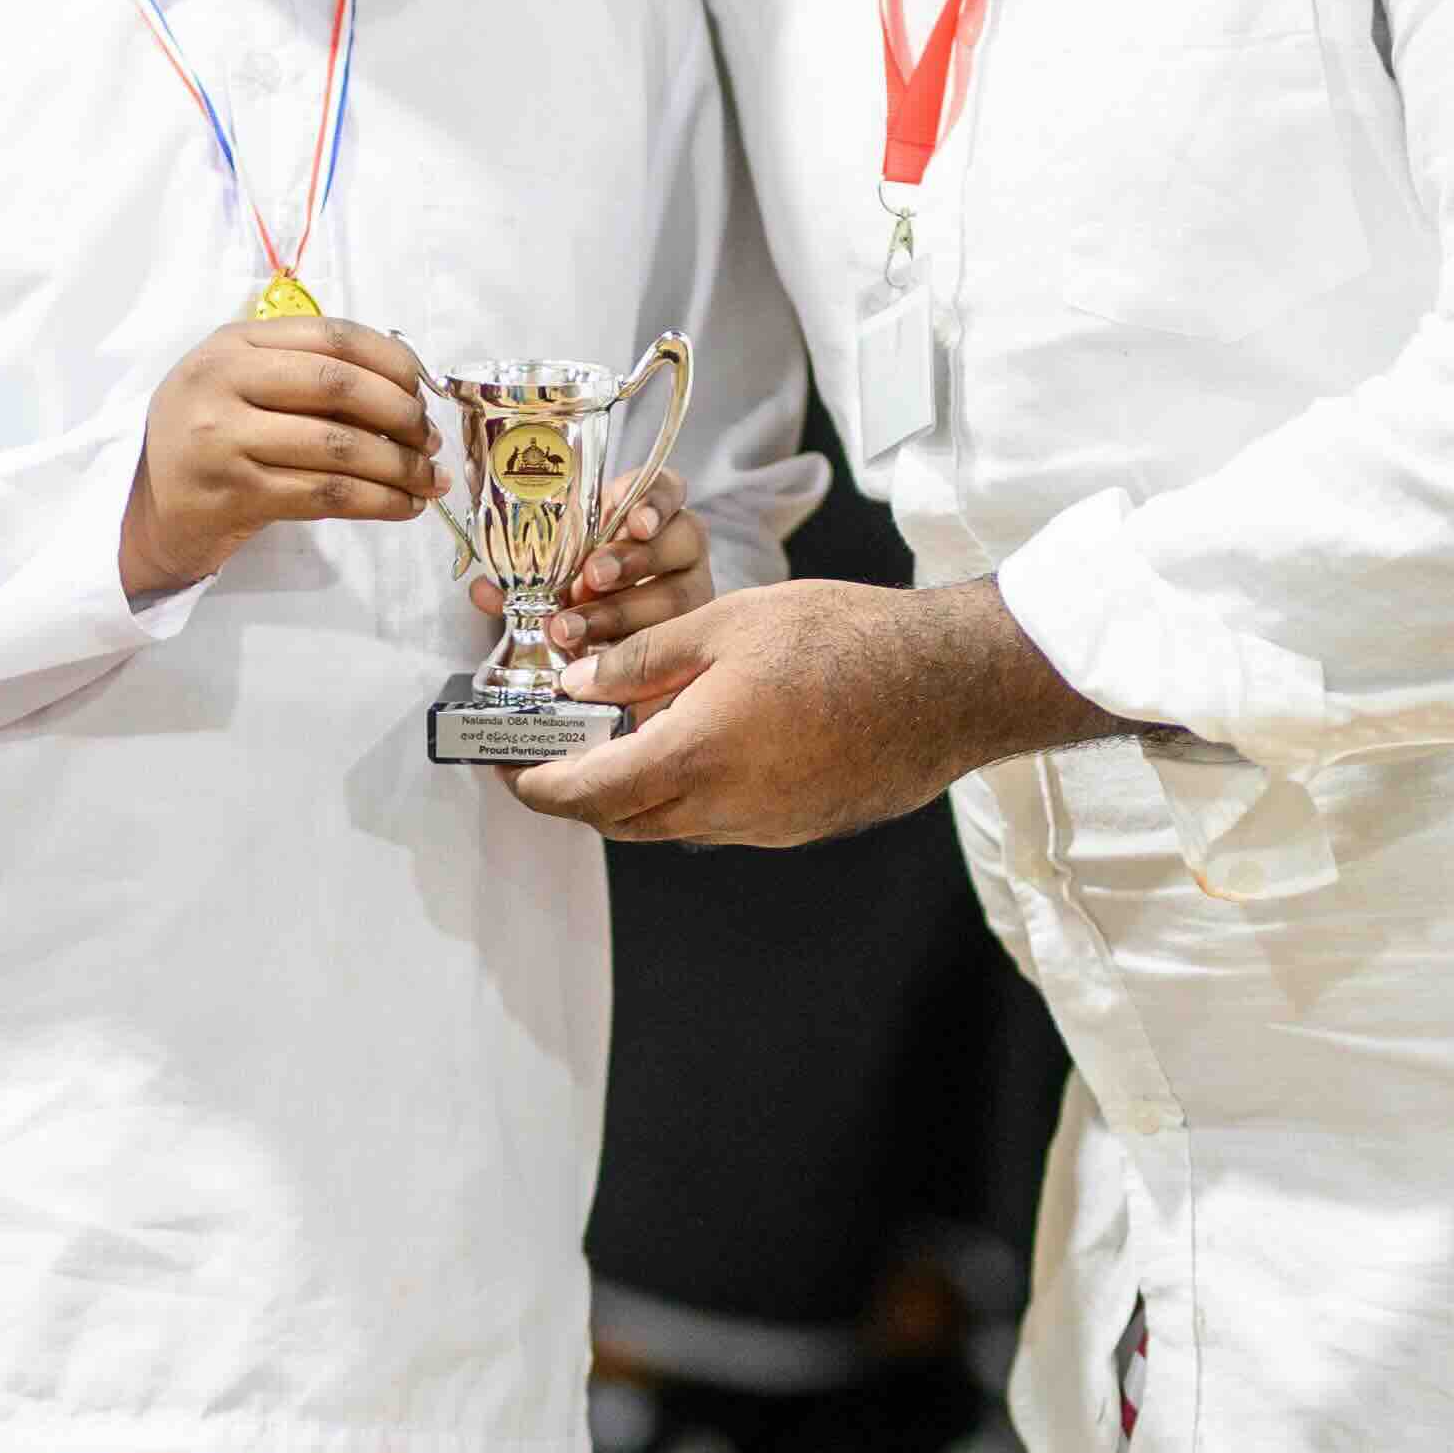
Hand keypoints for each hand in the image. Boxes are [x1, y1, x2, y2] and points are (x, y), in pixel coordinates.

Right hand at [122, 315, 440, 604]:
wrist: (147, 505)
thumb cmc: (212, 436)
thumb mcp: (242, 384)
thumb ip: (306, 373)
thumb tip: (408, 390)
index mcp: (233, 342)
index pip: (332, 336)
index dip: (392, 361)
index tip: (422, 390)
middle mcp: (223, 381)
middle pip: (339, 385)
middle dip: (401, 414)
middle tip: (429, 439)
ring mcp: (225, 438)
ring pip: (340, 447)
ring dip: (399, 466)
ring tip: (427, 479)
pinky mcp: (236, 493)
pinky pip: (327, 495)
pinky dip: (378, 502)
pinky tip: (404, 506)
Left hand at [508, 574, 1110, 843]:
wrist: (948, 685)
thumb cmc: (845, 640)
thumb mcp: (729, 624)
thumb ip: (643, 658)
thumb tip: (579, 684)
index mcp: (694, 755)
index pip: (582, 793)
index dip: (532, 786)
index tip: (505, 768)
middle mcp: (722, 809)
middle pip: (618, 821)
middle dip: (574, 792)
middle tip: (551, 750)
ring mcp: (762, 828)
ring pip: (668, 825)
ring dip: (633, 792)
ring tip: (625, 734)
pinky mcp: (795, 828)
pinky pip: (717, 821)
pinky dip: (687, 792)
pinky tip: (700, 740)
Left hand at [547, 469, 709, 665]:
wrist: (593, 628)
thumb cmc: (578, 580)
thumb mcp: (556, 564)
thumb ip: (528, 570)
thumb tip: (484, 591)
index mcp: (651, 513)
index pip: (667, 491)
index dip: (655, 502)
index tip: (636, 522)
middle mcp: (680, 549)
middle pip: (677, 545)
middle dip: (631, 560)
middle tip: (592, 577)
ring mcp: (688, 593)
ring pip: (675, 599)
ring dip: (619, 614)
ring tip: (572, 629)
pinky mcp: (682, 640)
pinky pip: (668, 650)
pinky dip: (625, 657)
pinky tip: (593, 662)